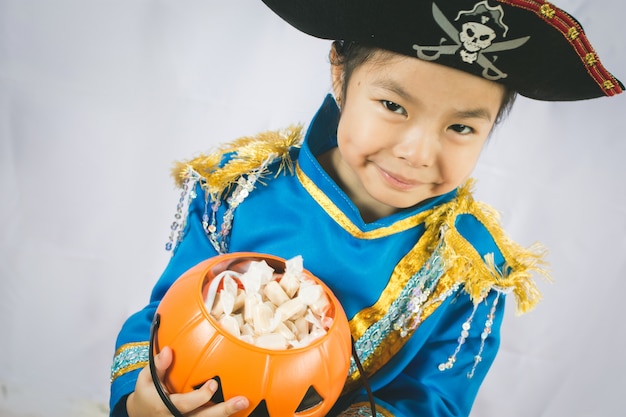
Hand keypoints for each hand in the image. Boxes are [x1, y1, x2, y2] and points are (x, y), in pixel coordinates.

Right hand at [127, 346, 248, 416]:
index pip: (185, 405)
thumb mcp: (145, 379)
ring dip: (226, 414)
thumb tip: (167, 351)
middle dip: (222, 410)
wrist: (141, 414)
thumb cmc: (147, 393)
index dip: (200, 397)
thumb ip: (157, 366)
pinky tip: (238, 409)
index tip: (213, 384)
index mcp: (165, 408)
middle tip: (241, 401)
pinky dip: (221, 415)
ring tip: (243, 404)